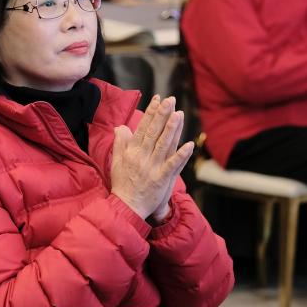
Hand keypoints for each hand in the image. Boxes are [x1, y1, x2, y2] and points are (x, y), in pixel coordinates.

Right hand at [111, 95, 194, 219]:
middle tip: (170, 100)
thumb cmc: (122, 184)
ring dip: (172, 129)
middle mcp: (142, 157)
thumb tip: (120, 126)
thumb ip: (120, 143)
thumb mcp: (116, 161)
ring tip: (179, 114)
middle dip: (162, 115)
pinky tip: (190, 145)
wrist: (127, 207)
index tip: (158, 99)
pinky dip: (181, 155)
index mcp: (132, 151)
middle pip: (153, 132)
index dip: (151, 113)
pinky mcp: (162, 179)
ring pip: (163, 145)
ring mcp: (153, 168)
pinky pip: (173, 165)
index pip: (142, 128)